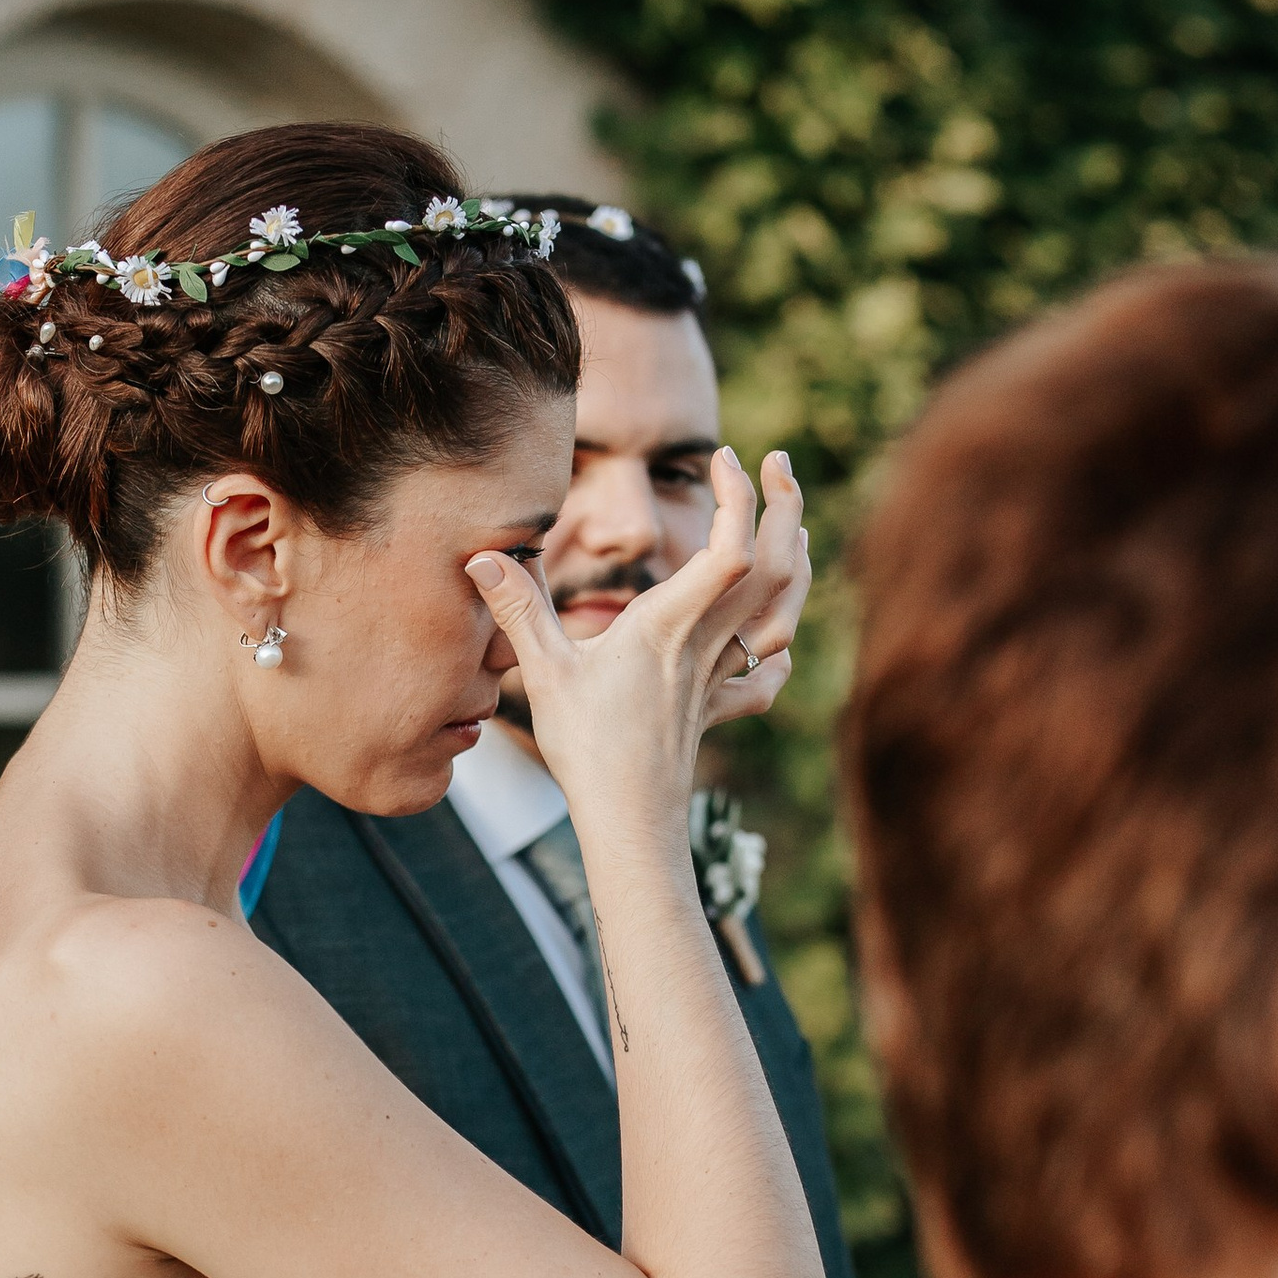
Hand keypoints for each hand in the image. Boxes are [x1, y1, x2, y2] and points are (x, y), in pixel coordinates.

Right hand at [465, 448, 807, 839]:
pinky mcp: (717, 710)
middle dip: (786, 505)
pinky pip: (767, 675)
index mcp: (670, 624)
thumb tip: (479, 554)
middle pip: (777, 566)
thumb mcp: (544, 673)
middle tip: (775, 462)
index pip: (732, 548)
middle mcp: (707, 644)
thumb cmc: (587, 750)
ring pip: (784, 610)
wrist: (629, 822)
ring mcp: (719, 678)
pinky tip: (775, 637)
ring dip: (797, 560)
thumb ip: (518, 608)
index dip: (737, 496)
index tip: (723, 456)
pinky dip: (781, 646)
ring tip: (789, 524)